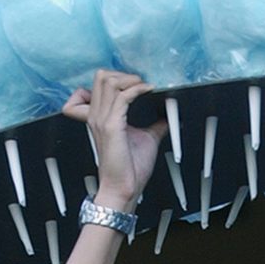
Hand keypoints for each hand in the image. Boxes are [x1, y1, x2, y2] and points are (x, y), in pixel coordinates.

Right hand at [62, 69, 167, 210]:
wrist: (123, 188)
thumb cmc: (129, 169)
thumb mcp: (146, 139)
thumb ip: (154, 125)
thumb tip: (167, 117)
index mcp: (100, 117)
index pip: (98, 84)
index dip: (117, 78)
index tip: (135, 85)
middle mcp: (97, 116)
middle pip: (102, 77)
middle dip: (124, 75)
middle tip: (141, 84)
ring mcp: (102, 119)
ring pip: (108, 81)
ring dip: (131, 80)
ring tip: (145, 87)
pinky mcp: (111, 126)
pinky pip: (123, 96)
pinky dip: (138, 89)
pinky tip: (149, 91)